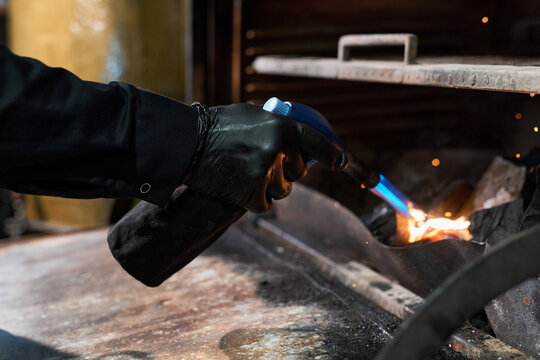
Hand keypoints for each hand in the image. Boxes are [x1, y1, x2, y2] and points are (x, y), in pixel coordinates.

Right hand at [185, 103, 347, 212]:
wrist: (188, 143)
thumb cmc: (220, 126)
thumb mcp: (254, 115)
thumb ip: (279, 127)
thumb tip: (302, 142)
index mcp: (283, 127)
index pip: (319, 144)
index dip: (334, 156)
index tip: (341, 163)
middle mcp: (279, 150)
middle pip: (300, 172)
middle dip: (287, 171)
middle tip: (264, 163)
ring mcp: (266, 173)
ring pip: (283, 190)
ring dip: (270, 186)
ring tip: (245, 173)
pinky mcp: (252, 194)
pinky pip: (265, 204)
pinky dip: (255, 200)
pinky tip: (238, 186)